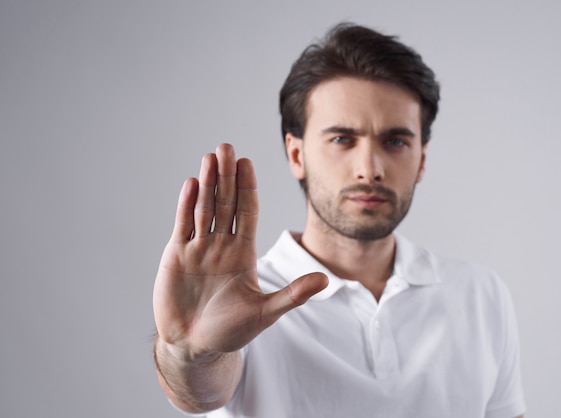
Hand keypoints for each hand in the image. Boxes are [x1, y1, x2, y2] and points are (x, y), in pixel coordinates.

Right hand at [153, 144, 327, 358]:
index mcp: (243, 252)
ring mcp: (198, 248)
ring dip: (206, 184)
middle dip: (226, 176)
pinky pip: (182, 225)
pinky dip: (186, 205)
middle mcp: (221, 244)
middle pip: (225, 203)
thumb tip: (326, 279)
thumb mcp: (265, 312)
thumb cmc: (230, 331)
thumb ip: (293, 294)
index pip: (248, 213)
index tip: (248, 164)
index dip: (248, 188)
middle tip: (227, 147)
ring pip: (204, 208)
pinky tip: (191, 184)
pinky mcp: (177, 256)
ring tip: (209, 158)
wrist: (194, 346)